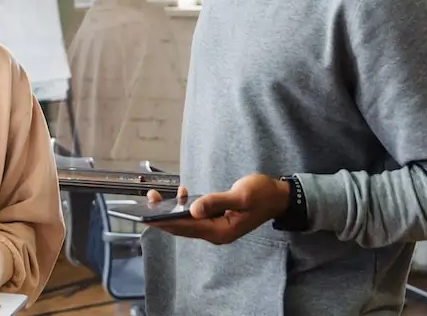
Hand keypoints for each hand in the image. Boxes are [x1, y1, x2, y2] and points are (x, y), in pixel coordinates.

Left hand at [143, 174, 290, 244]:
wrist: (278, 197)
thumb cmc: (262, 194)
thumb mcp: (240, 195)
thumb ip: (216, 201)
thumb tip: (193, 209)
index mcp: (222, 231)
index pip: (188, 228)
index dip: (167, 222)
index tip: (149, 217)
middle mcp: (217, 233)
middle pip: (184, 228)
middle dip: (164, 217)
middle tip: (148, 203)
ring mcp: (217, 228)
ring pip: (188, 223)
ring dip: (172, 212)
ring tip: (157, 198)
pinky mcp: (217, 220)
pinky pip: (197, 217)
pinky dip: (186, 207)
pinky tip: (183, 194)